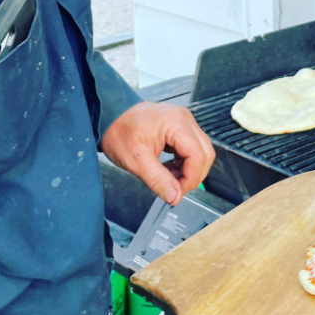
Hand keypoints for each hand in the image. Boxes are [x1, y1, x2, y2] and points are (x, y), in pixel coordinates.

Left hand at [100, 101, 214, 204]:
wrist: (110, 117)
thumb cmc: (119, 132)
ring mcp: (183, 121)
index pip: (198, 156)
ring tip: (169, 178)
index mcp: (175, 123)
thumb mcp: (136, 161)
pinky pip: (192, 148)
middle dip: (192, 176)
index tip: (177, 193)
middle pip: (205, 153)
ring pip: (201, 151)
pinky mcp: (180, 126)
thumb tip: (175, 197)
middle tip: (175, 189)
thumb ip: (158, 180)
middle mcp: (184, 119)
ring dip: (189, 170)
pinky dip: (184, 163)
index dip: (191, 178)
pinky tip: (169, 169)